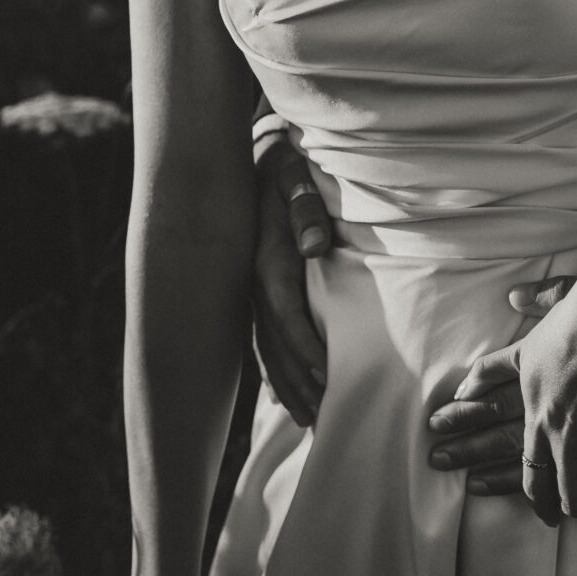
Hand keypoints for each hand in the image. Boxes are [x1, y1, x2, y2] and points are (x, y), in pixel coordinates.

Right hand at [251, 137, 331, 427]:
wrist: (252, 156)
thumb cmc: (282, 166)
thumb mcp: (294, 174)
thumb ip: (305, 205)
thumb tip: (313, 245)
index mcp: (266, 259)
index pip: (285, 316)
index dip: (305, 351)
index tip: (327, 381)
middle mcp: (252, 283)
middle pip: (273, 344)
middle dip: (298, 383)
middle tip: (324, 418)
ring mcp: (249, 291)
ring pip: (265, 348)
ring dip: (285, 385)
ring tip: (308, 419)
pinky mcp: (253, 292)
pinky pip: (261, 339)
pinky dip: (275, 370)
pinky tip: (285, 396)